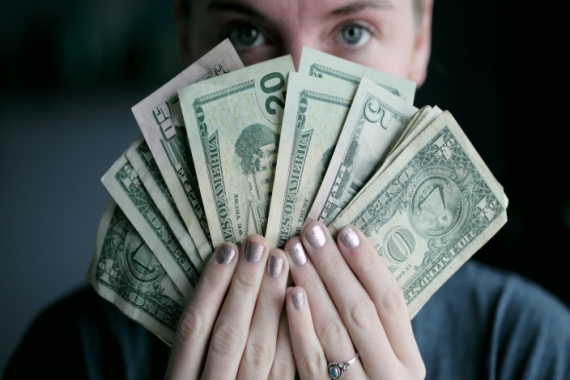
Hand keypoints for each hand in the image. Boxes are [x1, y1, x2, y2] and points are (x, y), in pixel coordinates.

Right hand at [164, 235, 294, 378]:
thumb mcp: (188, 373)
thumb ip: (200, 340)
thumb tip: (222, 275)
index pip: (193, 328)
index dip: (210, 286)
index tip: (226, 248)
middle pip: (228, 333)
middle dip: (244, 286)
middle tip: (259, 244)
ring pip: (259, 350)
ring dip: (271, 303)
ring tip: (282, 261)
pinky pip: (286, 370)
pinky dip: (293, 334)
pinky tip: (299, 300)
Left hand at [284, 221, 425, 378]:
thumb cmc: (371, 379)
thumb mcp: (386, 356)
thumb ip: (374, 320)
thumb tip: (348, 254)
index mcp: (410, 360)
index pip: (392, 301)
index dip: (368, 263)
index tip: (346, 230)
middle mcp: (390, 375)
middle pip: (360, 311)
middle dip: (334, 267)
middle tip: (312, 232)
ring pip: (334, 332)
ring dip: (313, 287)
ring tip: (295, 252)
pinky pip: (311, 361)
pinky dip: (299, 326)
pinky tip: (288, 294)